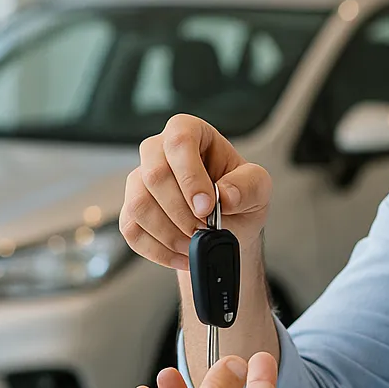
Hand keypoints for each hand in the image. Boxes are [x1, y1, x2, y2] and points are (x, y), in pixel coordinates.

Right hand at [121, 114, 271, 270]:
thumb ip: (247, 187)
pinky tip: (182, 254)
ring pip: (139, 205)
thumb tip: (224, 195)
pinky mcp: (130, 210)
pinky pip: (131, 230)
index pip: (179, 141)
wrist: (227, 227)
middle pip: (154, 174)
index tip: (208, 207)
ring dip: (170, 233)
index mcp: (191, 132)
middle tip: (204, 229)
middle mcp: (159, 151)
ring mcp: (139, 180)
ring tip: (195, 243)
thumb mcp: (258, 188)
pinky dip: (159, 250)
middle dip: (181, 211)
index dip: (190, 176)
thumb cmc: (239, 197)